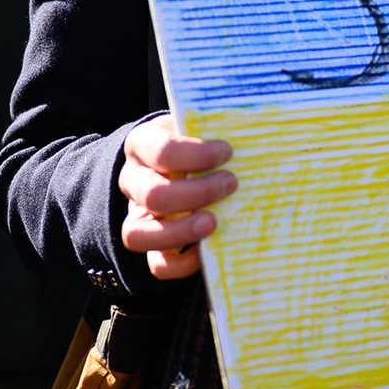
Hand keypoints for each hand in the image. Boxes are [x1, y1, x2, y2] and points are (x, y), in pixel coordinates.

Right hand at [118, 114, 235, 279]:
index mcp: (142, 144)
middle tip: (231, 184)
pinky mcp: (151, 243)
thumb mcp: (198, 124)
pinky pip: (157, 264)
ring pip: (139, 234)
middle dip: (197, 194)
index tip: (228, 152)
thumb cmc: (194, 139)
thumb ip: (215, 127)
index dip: (197, 154)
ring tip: (215, 223)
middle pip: (153, 195)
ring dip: (182, 231)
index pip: (162, 150)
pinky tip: (209, 247)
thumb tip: (254, 134)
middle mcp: (133, 180)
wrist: (175, 159)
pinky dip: (183, 263)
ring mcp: (137, 214)